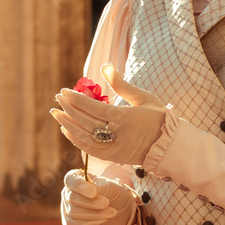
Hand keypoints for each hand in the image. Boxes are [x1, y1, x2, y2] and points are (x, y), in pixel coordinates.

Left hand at [51, 62, 167, 165]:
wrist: (168, 145)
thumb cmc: (158, 117)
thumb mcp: (143, 97)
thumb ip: (121, 85)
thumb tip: (105, 67)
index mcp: (127, 118)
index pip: (96, 109)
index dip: (78, 100)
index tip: (64, 91)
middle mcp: (119, 135)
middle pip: (87, 121)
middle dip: (70, 108)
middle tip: (58, 97)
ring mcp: (115, 149)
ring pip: (84, 136)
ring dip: (68, 123)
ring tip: (56, 112)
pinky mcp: (113, 157)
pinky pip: (89, 149)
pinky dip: (75, 139)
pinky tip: (66, 128)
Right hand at [60, 169, 137, 224]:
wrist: (119, 211)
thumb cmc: (113, 194)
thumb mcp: (110, 187)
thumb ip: (99, 187)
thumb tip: (92, 189)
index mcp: (77, 177)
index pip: (70, 179)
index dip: (79, 185)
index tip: (93, 193)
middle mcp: (68, 192)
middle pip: (72, 198)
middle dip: (91, 203)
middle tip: (107, 203)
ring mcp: (67, 208)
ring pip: (73, 212)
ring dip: (94, 214)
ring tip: (111, 212)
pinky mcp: (68, 224)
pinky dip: (89, 223)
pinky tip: (102, 220)